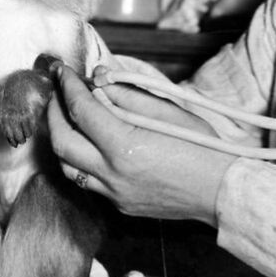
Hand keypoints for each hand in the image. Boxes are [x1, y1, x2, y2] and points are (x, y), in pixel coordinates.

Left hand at [47, 65, 234, 225]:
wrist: (221, 192)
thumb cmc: (203, 148)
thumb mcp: (169, 112)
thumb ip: (129, 95)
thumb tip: (99, 81)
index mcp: (124, 146)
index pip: (82, 110)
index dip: (68, 86)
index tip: (63, 71)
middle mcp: (112, 173)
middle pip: (62, 142)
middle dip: (53, 113)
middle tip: (57, 93)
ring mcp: (114, 193)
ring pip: (67, 167)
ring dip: (62, 140)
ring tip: (68, 120)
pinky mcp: (120, 205)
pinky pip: (88, 182)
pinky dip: (82, 160)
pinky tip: (92, 146)